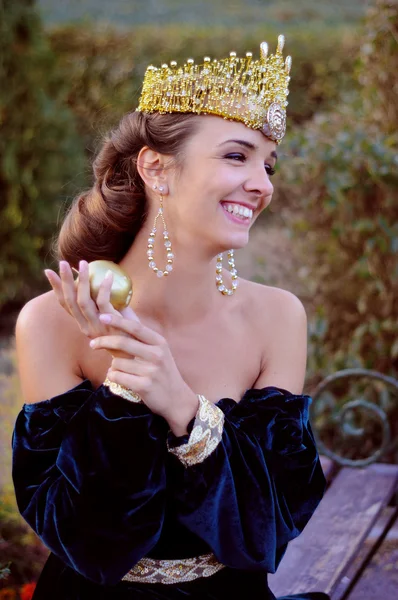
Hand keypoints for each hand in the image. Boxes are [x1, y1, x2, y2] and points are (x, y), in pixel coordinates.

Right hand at [44, 260, 137, 358]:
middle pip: (70, 300)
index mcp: (83, 323)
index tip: (49, 272)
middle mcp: (86, 325)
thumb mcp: (109, 314)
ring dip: (82, 280)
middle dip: (64, 281)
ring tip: (83, 263)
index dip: (56, 288)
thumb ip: (102, 301)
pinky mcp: (110, 323)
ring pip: (83, 301)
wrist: (138, 349)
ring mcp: (97, 325)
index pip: (65, 304)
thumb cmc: (125, 329)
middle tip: (61, 263)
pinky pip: (103, 302)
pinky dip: (105, 287)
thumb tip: (99, 277)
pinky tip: (108, 275)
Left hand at [91, 312, 198, 430]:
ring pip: (117, 363)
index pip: (135, 327)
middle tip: (92, 344)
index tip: (102, 316)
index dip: (117, 321)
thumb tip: (123, 310)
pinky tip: (122, 379)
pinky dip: (114, 377)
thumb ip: (141, 334)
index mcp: (159, 342)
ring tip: (123, 371)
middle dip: (103, 342)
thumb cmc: (163, 371)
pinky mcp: (144, 386)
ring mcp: (151, 371)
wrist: (176, 399)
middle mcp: (157, 355)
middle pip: (122, 343)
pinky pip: (117, 377)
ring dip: (113, 366)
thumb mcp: (158, 350)